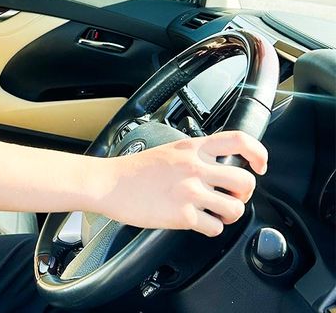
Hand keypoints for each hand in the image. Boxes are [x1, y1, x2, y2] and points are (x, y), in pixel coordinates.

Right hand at [99, 131, 267, 236]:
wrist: (108, 184)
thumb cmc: (134, 170)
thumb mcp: (169, 150)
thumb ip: (195, 155)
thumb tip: (219, 168)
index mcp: (192, 148)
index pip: (240, 141)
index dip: (258, 154)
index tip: (259, 166)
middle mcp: (195, 167)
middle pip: (245, 181)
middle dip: (243, 194)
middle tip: (231, 198)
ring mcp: (190, 191)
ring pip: (235, 208)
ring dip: (229, 215)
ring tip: (215, 213)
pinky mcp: (183, 215)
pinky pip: (215, 228)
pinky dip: (210, 229)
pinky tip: (198, 223)